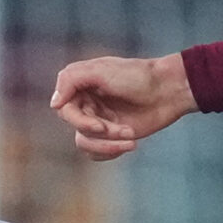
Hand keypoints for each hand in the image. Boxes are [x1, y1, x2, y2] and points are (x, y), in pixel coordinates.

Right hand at [49, 54, 194, 159]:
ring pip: (86, 143)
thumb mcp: (101, 70)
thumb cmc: (137, 76)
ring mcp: (99, 120)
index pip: (63, 109)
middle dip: (101, 132)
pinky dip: (112, 151)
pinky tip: (132, 144)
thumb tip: (54, 103)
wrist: (168, 90)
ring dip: (109, 143)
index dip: (78, 120)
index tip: (98, 125)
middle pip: (77, 127)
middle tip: (124, 130)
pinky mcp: (112, 135)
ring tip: (131, 136)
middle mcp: (86, 103)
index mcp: (80, 85)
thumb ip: (72, 79)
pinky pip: (98, 153)